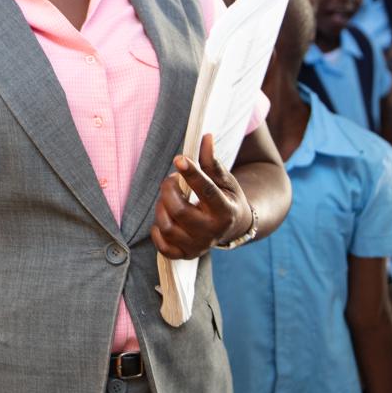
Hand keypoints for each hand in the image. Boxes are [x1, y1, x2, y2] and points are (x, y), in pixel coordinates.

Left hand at [151, 134, 249, 260]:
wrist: (234, 226)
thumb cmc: (226, 197)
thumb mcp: (224, 179)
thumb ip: (211, 161)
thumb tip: (205, 136)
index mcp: (225, 211)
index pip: (206, 191)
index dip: (192, 174)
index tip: (179, 159)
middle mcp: (212, 232)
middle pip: (179, 210)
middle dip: (168, 190)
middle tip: (171, 180)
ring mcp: (198, 246)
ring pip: (167, 227)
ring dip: (161, 208)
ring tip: (169, 199)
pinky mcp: (186, 255)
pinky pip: (162, 246)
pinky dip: (157, 231)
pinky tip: (166, 217)